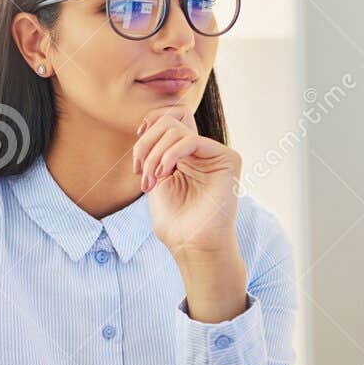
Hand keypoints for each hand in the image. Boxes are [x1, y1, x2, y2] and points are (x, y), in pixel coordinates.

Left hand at [132, 105, 243, 259]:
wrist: (191, 245)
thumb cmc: (174, 222)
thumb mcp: (155, 179)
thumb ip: (154, 151)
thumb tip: (147, 124)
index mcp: (185, 154)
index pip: (168, 119)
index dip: (148, 128)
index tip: (136, 159)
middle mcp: (202, 151)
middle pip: (168, 120)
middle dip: (145, 145)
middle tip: (139, 173)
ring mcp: (215, 154)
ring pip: (175, 129)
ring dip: (153, 155)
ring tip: (150, 182)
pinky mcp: (228, 159)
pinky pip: (190, 140)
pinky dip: (169, 154)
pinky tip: (164, 174)